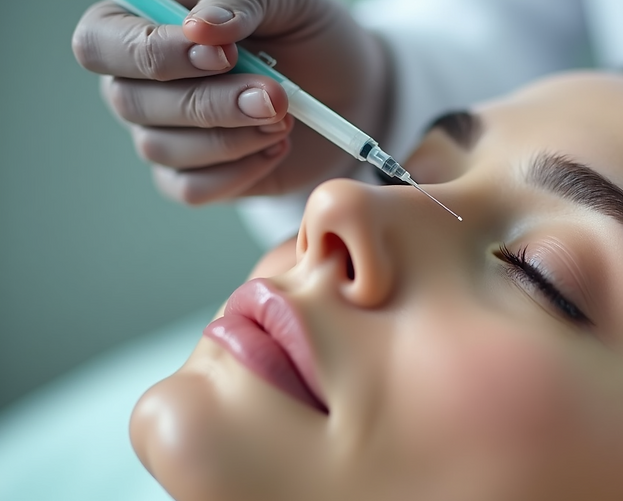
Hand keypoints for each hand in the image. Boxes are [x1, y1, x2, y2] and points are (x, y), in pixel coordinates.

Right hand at [72, 0, 391, 203]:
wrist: (349, 90)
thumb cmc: (308, 34)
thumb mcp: (288, 2)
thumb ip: (243, 3)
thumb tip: (202, 26)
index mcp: (143, 22)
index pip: (102, 40)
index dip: (155, 52)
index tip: (224, 54)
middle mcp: (139, 80)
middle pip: (128, 100)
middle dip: (208, 102)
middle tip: (274, 95)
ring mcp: (162, 131)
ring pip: (161, 147)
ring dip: (232, 136)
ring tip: (284, 116)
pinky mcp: (193, 176)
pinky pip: (192, 188)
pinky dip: (240, 171)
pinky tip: (276, 146)